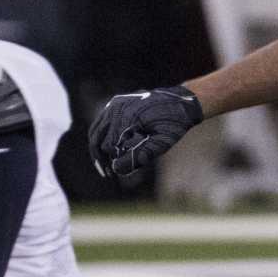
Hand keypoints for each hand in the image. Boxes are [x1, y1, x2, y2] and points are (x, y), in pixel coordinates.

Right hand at [87, 85, 203, 180]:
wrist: (182, 102)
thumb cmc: (174, 124)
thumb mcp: (162, 143)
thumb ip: (141, 156)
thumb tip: (116, 169)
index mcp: (128, 116)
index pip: (109, 145)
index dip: (113, 161)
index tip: (116, 173)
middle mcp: (118, 107)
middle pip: (96, 137)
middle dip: (100, 157)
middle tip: (107, 174)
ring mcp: (116, 103)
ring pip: (95, 130)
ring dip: (97, 148)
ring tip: (105, 165)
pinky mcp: (117, 102)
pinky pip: (102, 122)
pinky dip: (102, 137)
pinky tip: (112, 150)